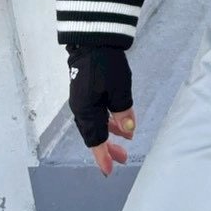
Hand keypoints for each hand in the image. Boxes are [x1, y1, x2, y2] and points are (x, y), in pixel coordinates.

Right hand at [67, 46, 135, 176]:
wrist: (91, 40)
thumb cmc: (105, 65)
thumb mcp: (120, 89)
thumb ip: (124, 111)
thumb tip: (128, 130)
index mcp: (86, 111)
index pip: (95, 140)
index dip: (103, 156)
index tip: (109, 170)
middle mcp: (81, 108)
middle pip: (94, 134)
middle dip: (108, 147)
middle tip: (123, 158)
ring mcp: (83, 99)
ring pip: (96, 123)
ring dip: (111, 133)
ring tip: (126, 140)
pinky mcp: (87, 90)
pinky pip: (97, 112)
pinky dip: (109, 119)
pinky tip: (120, 120)